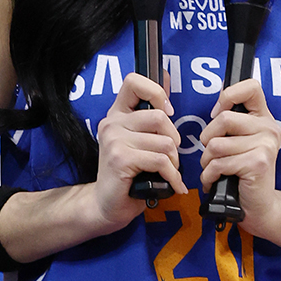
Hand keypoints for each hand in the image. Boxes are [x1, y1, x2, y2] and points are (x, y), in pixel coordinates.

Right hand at [93, 73, 185, 230]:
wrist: (106, 205)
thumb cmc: (129, 173)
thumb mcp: (140, 139)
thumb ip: (151, 114)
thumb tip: (165, 75)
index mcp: (117, 113)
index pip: (133, 81)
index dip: (156, 92)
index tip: (166, 112)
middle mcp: (112, 123)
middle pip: (159, 117)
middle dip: (174, 139)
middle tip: (171, 155)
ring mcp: (114, 140)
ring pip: (164, 142)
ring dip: (174, 161)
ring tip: (168, 171)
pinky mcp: (120, 159)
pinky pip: (160, 161)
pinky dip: (172, 176)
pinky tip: (172, 184)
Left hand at [198, 78, 280, 232]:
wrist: (258, 207)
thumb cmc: (242, 173)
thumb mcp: (239, 142)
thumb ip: (231, 122)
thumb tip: (215, 108)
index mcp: (264, 118)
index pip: (251, 87)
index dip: (229, 96)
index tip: (218, 114)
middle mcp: (269, 128)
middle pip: (223, 119)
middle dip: (207, 140)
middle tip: (211, 154)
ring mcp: (265, 145)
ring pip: (216, 144)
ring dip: (207, 162)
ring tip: (214, 170)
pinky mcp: (258, 163)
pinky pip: (218, 163)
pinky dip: (209, 176)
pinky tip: (216, 181)